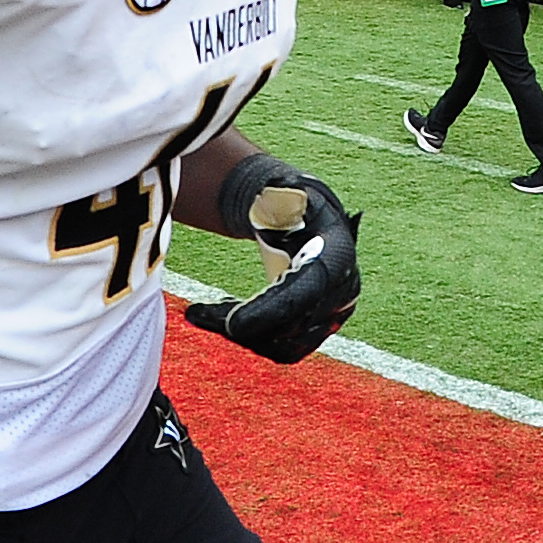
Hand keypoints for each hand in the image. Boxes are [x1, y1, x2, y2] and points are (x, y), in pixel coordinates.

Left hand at [185, 156, 360, 364]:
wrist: (305, 216)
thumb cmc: (286, 201)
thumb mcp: (277, 194)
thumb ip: (266, 204)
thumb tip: (251, 205)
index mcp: (337, 253)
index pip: (303, 294)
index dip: (267, 313)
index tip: (230, 323)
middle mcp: (344, 290)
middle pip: (291, 327)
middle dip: (242, 324)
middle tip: (198, 313)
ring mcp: (335, 314)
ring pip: (285, 346)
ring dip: (242, 334)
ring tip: (205, 312)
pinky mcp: (319, 329)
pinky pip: (283, 349)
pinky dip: (251, 339)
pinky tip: (224, 316)